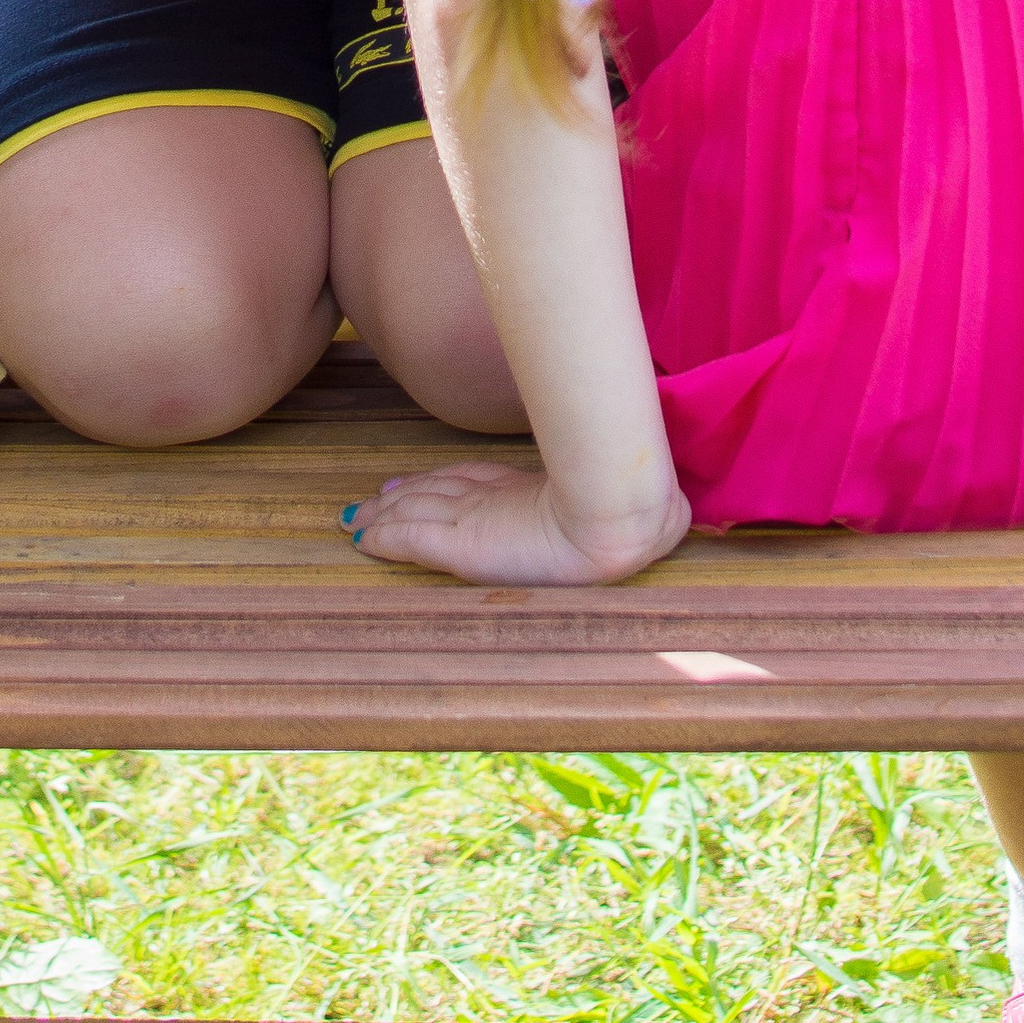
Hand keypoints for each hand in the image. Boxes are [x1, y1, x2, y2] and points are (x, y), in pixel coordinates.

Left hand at [343, 456, 690, 585]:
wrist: (618, 523)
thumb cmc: (630, 517)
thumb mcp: (619, 507)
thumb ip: (614, 501)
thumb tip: (663, 511)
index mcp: (528, 490)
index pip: (473, 481)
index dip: (443, 481)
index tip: (417, 483)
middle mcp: (496, 499)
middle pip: (438, 491)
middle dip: (406, 496)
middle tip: (376, 500)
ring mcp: (476, 519)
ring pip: (415, 513)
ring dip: (385, 517)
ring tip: (360, 518)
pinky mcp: (461, 542)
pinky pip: (410, 538)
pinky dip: (383, 537)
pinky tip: (362, 541)